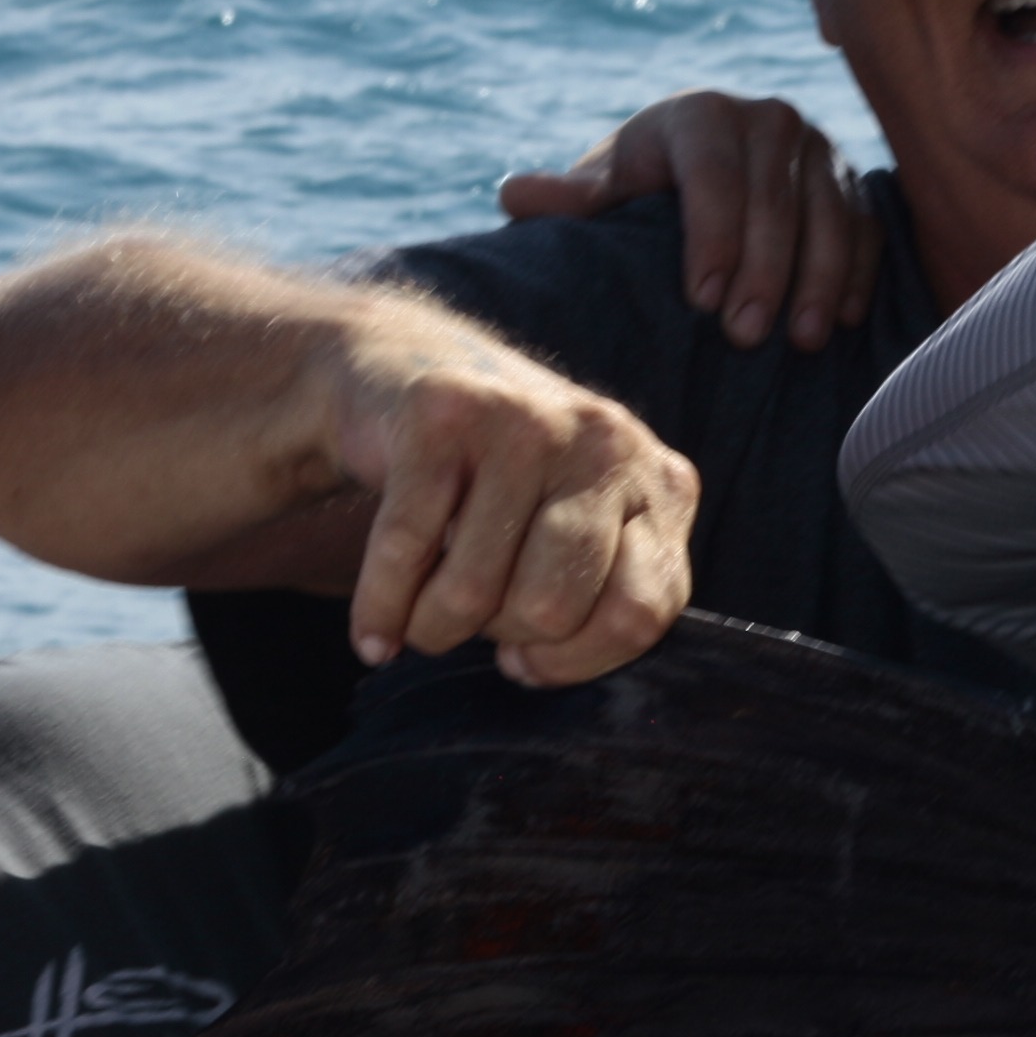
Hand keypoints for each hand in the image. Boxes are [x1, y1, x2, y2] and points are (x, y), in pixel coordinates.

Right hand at [317, 306, 701, 684]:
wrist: (403, 367)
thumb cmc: (503, 483)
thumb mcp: (580, 525)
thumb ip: (601, 590)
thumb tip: (544, 669)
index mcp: (662, 485)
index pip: (641, 614)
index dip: (577, 660)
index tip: (529, 662)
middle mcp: (607, 444)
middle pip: (552, 609)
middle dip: (500, 638)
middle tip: (475, 618)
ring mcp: (526, 422)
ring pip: (472, 593)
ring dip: (432, 628)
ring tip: (421, 616)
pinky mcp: (442, 415)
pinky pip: (405, 552)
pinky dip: (379, 610)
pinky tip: (374, 636)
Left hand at [494, 88, 881, 351]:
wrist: (702, 177)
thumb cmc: (643, 191)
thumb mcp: (606, 190)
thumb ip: (571, 198)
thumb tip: (515, 196)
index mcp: (700, 113)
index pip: (713, 172)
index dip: (712, 236)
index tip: (702, 300)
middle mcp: (767, 119)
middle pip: (774, 200)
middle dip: (763, 273)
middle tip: (745, 337)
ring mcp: (819, 150)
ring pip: (829, 216)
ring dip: (820, 281)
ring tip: (801, 339)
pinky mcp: (854, 184)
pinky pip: (867, 229)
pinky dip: (858, 275)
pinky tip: (842, 320)